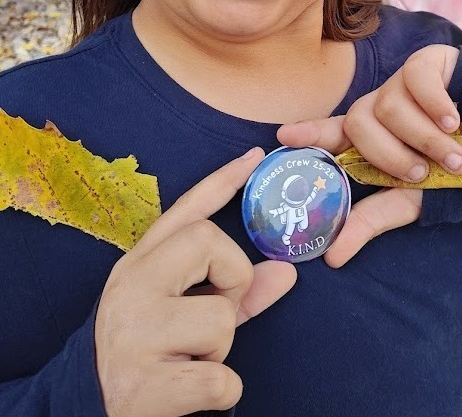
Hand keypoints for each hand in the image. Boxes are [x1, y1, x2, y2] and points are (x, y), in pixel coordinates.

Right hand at [95, 148, 296, 416]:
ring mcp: (132, 333)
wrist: (89, 409)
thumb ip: (234, 289)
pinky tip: (189, 392)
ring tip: (189, 359)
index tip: (254, 156)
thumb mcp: (184, 312)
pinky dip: (221, 391)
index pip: (186, 209)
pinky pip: (220, 380)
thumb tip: (286, 272)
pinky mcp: (142, 384)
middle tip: (214, 314)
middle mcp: (131, 286)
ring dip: (221, 351)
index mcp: (140, 262)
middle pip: (208, 241)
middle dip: (232, 282)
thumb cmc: (149, 352)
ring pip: (220, 318)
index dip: (222, 180)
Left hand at [278, 44, 461, 266]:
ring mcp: (404, 82)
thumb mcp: (412, 201)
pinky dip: (435, 105)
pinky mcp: (432, 62)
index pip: (332, 132)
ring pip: (388, 103)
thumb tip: (331, 256)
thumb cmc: (459, 178)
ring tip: (454, 158)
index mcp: (373, 137)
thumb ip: (372, 219)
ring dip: (422, 138)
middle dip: (388, 154)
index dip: (309, 133)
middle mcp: (382, 106)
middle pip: (359, 121)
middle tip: (422, 175)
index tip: (284, 137)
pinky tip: (454, 122)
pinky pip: (416, 78)